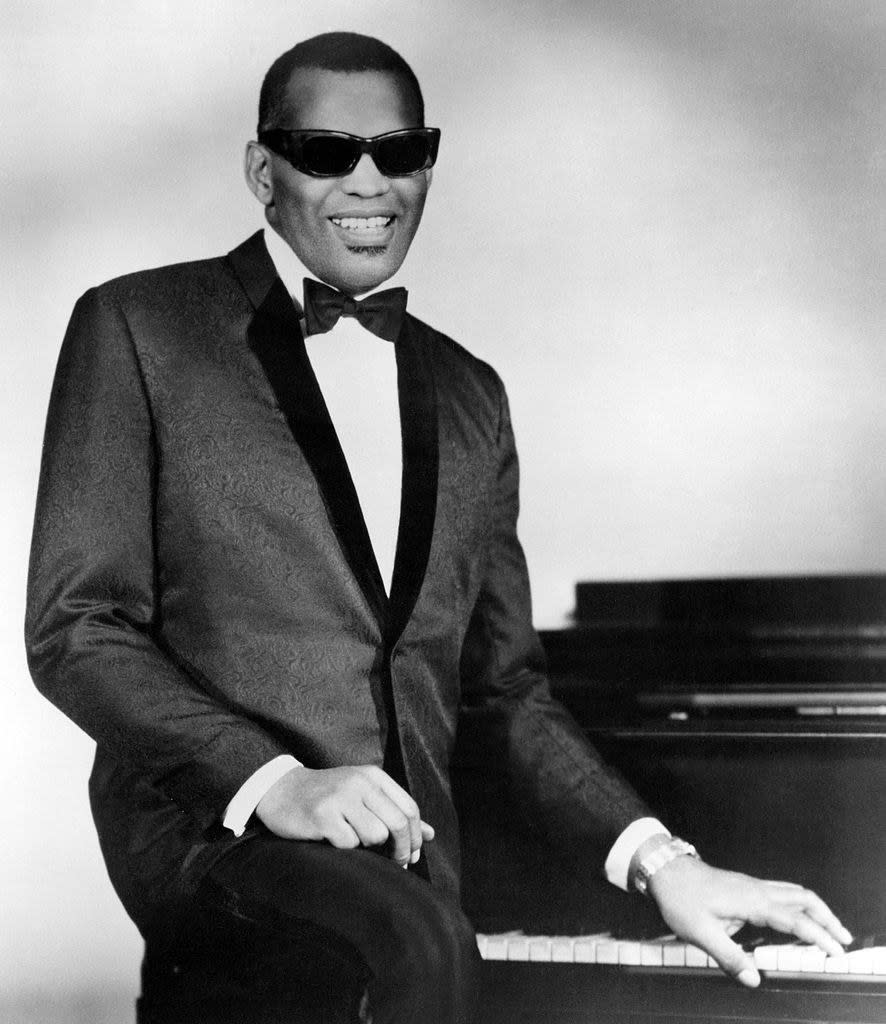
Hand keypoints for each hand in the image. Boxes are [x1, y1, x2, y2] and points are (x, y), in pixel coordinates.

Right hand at [255, 764, 434, 866]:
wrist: (281, 790)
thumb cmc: (328, 796)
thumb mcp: (364, 795)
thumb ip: (396, 812)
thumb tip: (430, 835)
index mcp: (374, 777)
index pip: (409, 808)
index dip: (416, 836)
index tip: (413, 855)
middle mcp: (360, 783)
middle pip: (398, 823)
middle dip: (402, 850)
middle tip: (397, 863)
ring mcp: (341, 798)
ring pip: (376, 835)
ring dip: (368, 846)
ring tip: (353, 839)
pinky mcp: (322, 815)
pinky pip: (349, 843)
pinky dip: (345, 848)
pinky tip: (333, 839)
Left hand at [647, 855, 851, 986]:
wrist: (666, 870)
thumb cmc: (681, 898)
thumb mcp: (700, 932)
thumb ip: (728, 956)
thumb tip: (753, 979)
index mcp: (752, 901)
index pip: (795, 918)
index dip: (819, 935)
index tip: (836, 951)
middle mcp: (757, 889)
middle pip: (804, 897)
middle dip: (827, 917)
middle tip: (843, 939)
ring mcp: (752, 885)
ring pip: (794, 891)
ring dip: (816, 908)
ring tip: (829, 929)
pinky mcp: (746, 886)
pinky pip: (782, 891)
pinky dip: (799, 903)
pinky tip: (798, 917)